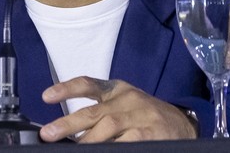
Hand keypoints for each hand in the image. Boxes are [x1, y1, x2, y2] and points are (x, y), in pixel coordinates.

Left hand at [39, 77, 197, 142]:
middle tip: (49, 133)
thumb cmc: (145, 115)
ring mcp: (140, 116)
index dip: (66, 89)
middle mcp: (127, 99)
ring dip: (88, 141)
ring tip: (73, 148)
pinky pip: (127, 142)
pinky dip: (113, 148)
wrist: (182, 123)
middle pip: (93, 112)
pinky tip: (102, 151)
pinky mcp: (151, 133)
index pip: (88, 84)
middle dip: (68, 124)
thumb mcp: (122, 104)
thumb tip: (67, 131)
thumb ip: (99, 112)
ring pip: (108, 128)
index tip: (46, 96)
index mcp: (116, 90)